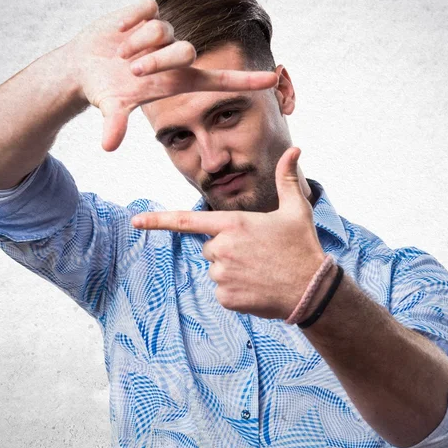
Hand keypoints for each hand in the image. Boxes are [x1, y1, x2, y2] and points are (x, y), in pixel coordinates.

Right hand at [66, 0, 278, 151]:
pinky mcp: (148, 12)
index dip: (246, 81)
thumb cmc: (106, 91)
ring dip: (138, 44)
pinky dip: (128, 23)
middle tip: (132, 71)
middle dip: (156, 61)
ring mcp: (163, 33)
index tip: (273, 80)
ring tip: (120, 55)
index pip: (221, 80)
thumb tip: (108, 145)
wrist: (84, 66)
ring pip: (163, 30)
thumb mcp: (112, 107)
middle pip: (186, 51)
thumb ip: (115, 123)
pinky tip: (117, 33)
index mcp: (179, 81)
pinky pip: (146, 10)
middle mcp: (176, 56)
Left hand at [129, 147, 327, 319]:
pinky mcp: (226, 297)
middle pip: (209, 247)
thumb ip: (287, 179)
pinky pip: (222, 291)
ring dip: (231, 270)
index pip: (187, 220)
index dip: (158, 220)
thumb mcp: (296, 209)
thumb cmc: (302, 246)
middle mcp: (222, 249)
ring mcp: (222, 275)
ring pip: (215, 269)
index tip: (135, 222)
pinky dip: (236, 291)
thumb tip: (294, 149)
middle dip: (226, 249)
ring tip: (259, 271)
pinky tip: (257, 287)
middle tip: (256, 254)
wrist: (312, 289)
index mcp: (233, 224)